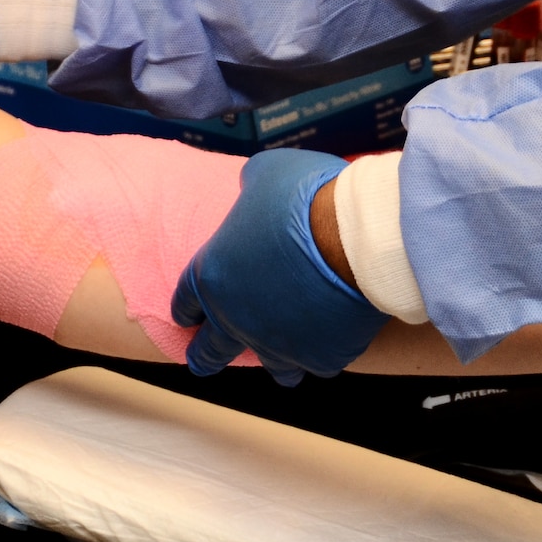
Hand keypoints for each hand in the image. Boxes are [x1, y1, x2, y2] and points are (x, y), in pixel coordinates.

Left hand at [171, 149, 385, 384]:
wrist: (356, 236)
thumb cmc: (304, 198)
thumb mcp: (264, 173)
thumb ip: (250, 188)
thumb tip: (251, 187)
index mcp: (213, 276)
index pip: (185, 302)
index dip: (186, 309)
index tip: (187, 318)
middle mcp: (237, 319)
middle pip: (210, 351)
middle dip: (204, 356)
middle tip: (202, 362)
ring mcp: (279, 344)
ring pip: (270, 367)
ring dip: (273, 360)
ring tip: (279, 360)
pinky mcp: (321, 358)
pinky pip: (318, 361)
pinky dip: (323, 350)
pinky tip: (330, 338)